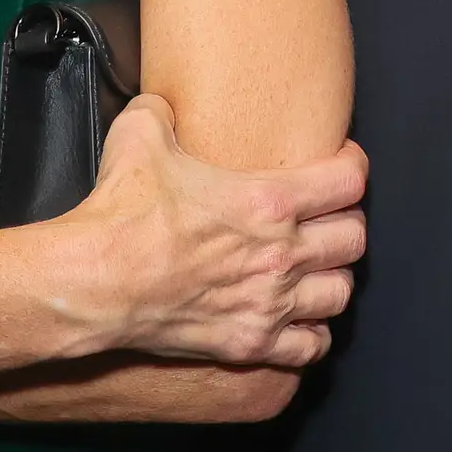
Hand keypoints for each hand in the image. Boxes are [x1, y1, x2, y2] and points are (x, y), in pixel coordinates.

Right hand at [58, 93, 368, 369]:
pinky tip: (298, 321)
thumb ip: (163, 112)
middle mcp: (281, 255)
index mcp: (269, 201)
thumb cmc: (120, 213)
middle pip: (354, 239)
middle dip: (345, 223)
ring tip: (316, 269)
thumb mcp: (141, 135)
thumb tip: (162, 104)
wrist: (96, 283)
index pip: (349, 181)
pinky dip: (311, 334)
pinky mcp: (250, 343)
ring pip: (341, 293)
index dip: (352, 167)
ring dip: (332, 278)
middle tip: (327, 217)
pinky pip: (311, 347)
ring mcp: (269, 304)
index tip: (342, 164)